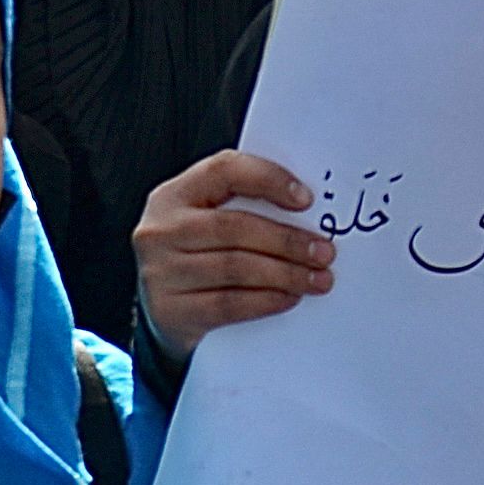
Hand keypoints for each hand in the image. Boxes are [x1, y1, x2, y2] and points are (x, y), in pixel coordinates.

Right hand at [136, 150, 331, 357]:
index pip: (224, 171)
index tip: (306, 199)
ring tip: (317, 279)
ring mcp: (162, 272)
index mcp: (174, 195)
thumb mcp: (205, 222)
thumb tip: (306, 215)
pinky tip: (289, 298)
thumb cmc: (196, 257)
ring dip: (285, 274)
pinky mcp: (171, 311)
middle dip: (287, 240)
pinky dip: (265, 301)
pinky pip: (228, 304)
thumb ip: (243, 209)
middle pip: (234, 227)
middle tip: (324, 252)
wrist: (159, 312)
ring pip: (235, 267)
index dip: (268, 180)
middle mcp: (162, 230)